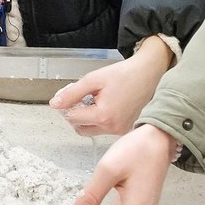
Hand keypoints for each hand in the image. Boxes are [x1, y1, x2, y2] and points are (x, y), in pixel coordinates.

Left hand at [50, 39, 172, 136]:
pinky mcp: (126, 129)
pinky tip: (108, 104)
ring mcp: (120, 131)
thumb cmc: (124, 74)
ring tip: (98, 99)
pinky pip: (105, 129)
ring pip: (93, 130)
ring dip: (90, 117)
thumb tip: (55, 104)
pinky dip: (102, 119)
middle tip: (84, 98)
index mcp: (103, 116)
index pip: (73, 118)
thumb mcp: (93, 80)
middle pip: (81, 128)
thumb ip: (72, 93)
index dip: (68, 105)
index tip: (72, 95)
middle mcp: (113, 127)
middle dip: (77, 114)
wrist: (149, 73)